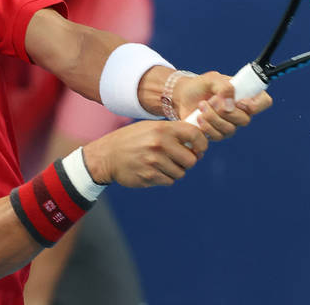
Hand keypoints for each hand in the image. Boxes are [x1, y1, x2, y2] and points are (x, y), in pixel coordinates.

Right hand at [82, 120, 207, 186]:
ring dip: (175, 171)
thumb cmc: (132, 140)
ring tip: (162, 164)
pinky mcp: (149, 176)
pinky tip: (154, 171)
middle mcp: (159, 144)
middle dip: (188, 161)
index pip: (194, 134)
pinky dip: (165, 178)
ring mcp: (154, 162)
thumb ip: (172, 131)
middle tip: (180, 159)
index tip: (200, 149)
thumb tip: (197, 138)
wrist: (107, 155)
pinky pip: (169, 181)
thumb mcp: (150, 127)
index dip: (202, 144)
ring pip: (180, 173)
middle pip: (191, 159)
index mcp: (162, 129)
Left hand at [172, 71, 272, 140]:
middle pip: (245, 120)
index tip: (240, 102)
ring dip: (213, 118)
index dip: (256, 105)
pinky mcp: (217, 133)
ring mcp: (230, 124)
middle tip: (211, 101)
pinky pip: (218, 136)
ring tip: (201, 106)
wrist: (182, 95)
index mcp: (245, 94)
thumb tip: (231, 106)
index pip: (264, 102)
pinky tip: (198, 117)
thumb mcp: (212, 79)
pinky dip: (207, 127)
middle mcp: (241, 111)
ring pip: (230, 129)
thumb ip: (224, 87)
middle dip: (225, 112)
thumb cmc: (200, 85)